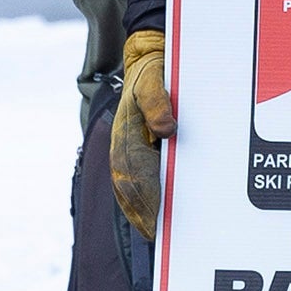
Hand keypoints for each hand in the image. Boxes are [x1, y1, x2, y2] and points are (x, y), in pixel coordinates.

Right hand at [109, 28, 169, 234]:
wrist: (146, 54)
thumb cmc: (152, 70)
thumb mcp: (154, 80)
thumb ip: (158, 103)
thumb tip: (165, 131)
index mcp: (126, 132)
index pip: (132, 175)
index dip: (142, 201)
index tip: (153, 222)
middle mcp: (124, 143)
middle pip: (128, 186)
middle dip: (139, 213)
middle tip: (153, 236)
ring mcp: (129, 145)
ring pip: (129, 185)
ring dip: (138, 209)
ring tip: (151, 232)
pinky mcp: (138, 144)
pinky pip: (135, 175)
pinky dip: (139, 196)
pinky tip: (151, 211)